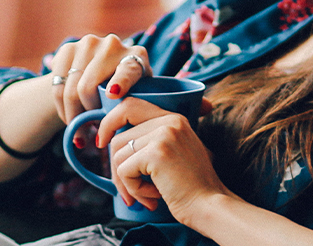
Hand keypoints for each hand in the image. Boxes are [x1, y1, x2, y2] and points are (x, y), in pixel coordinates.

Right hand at [47, 34, 150, 123]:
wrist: (104, 71)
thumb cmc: (127, 92)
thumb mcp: (135, 98)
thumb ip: (128, 108)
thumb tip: (110, 133)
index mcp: (136, 57)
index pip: (127, 71)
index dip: (120, 82)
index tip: (113, 94)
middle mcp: (112, 45)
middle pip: (88, 87)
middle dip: (86, 115)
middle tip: (90, 132)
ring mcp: (88, 44)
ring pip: (70, 89)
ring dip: (73, 116)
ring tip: (80, 130)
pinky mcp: (68, 48)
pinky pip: (57, 86)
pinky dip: (61, 108)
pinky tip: (69, 117)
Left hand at [95, 97, 231, 222]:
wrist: (210, 206)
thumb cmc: (193, 189)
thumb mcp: (175, 155)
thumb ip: (151, 142)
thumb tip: (110, 144)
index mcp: (174, 118)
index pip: (130, 105)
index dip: (110, 122)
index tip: (103, 143)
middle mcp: (169, 121)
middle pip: (118, 136)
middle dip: (114, 166)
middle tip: (124, 189)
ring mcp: (163, 135)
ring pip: (118, 156)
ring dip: (127, 183)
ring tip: (147, 197)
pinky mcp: (156, 153)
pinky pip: (124, 171)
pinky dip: (133, 190)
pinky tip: (153, 198)